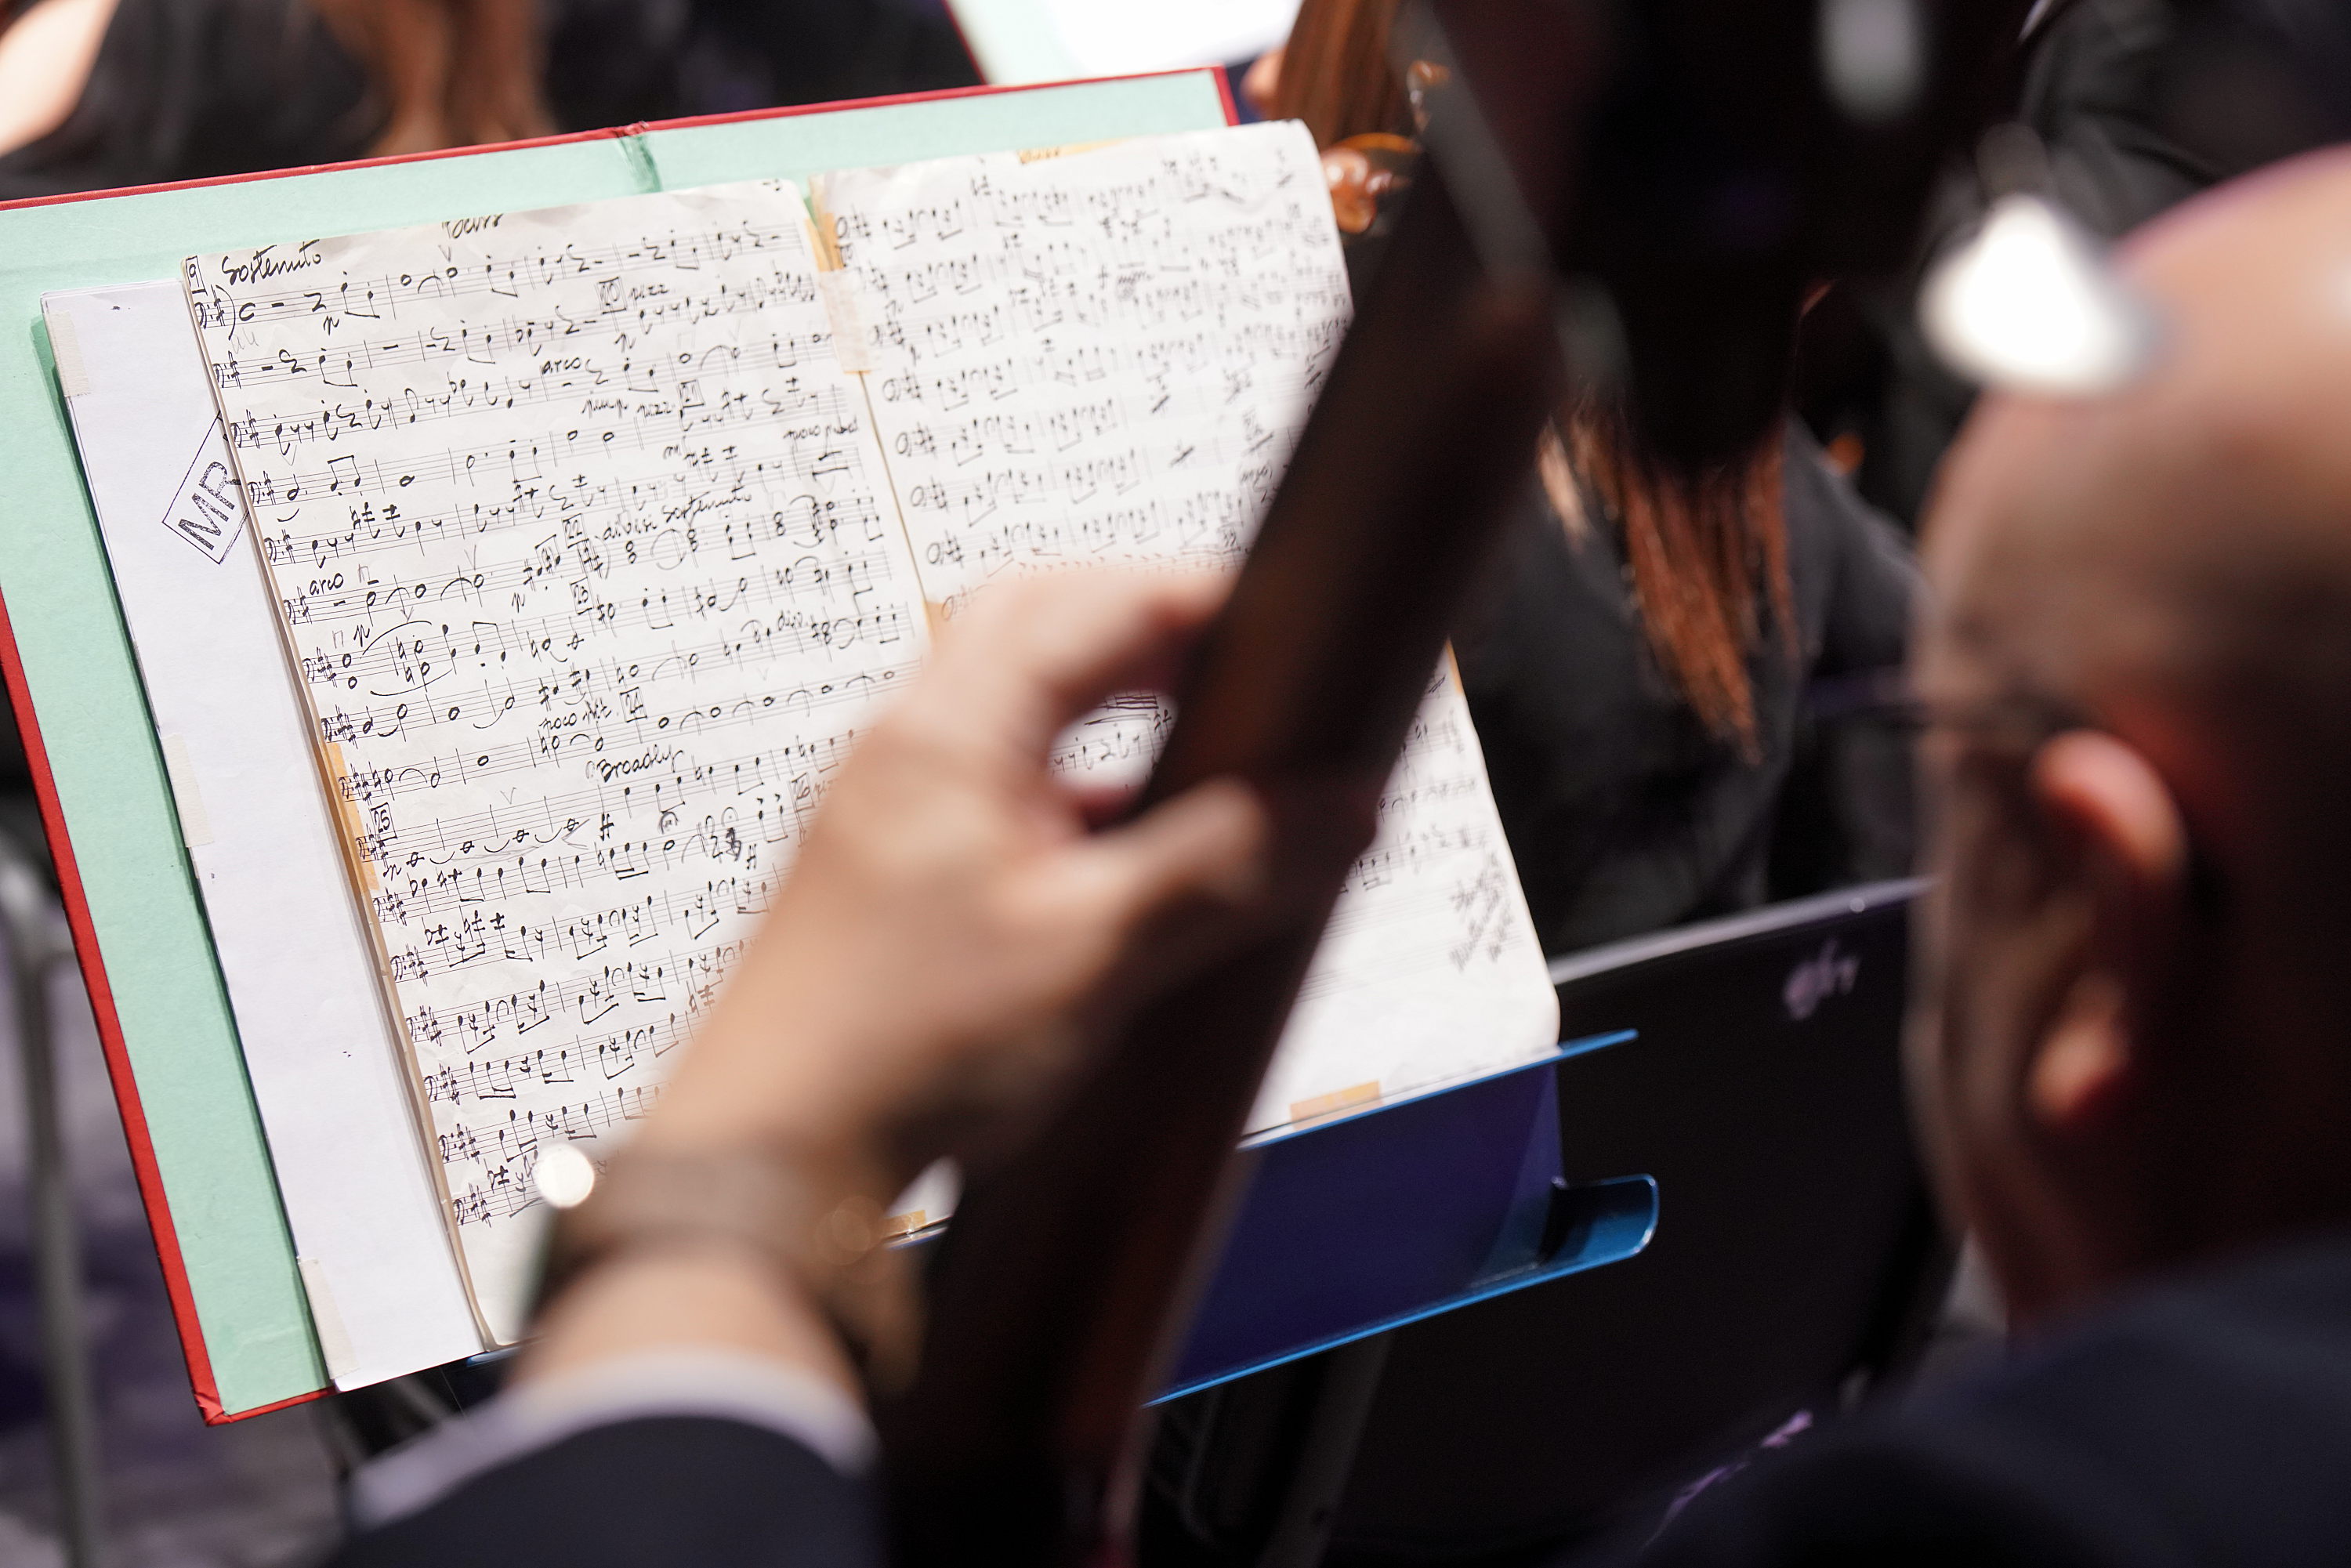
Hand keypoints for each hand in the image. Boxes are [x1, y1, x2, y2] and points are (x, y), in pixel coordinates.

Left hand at [637, 568, 1280, 1191]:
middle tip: (1238, 652)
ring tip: (1200, 742)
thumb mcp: (1094, 952)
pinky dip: (1070, 783)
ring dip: (1104, 699)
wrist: (768, 1167)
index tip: (1285, 620)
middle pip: (1035, 622)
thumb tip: (1341, 810)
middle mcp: (904, 748)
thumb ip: (1224, 869)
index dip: (1195, 599)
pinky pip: (990, 782)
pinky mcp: (886, 873)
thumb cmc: (897, 1050)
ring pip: (1008, 703)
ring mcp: (886, 807)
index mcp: (947, 733)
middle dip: (1143, 621)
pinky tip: (1124, 851)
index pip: (1090, 606)